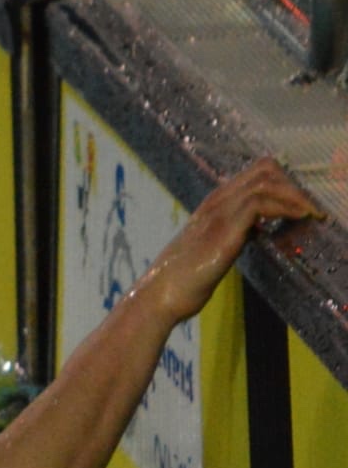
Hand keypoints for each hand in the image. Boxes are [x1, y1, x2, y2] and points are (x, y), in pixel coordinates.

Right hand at [136, 157, 321, 323]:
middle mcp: (215, 203)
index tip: (296, 204)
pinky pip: (262, 202)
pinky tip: (297, 219)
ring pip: (267, 180)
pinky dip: (286, 207)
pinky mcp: (224, 229)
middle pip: (264, 169)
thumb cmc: (181, 283)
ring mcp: (219, 214)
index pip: (253, 176)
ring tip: (309, 213)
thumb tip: (254, 230)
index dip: (281, 184)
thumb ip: (232, 234)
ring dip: (295, 195)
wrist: (158, 297)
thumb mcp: (212, 251)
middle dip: (292, 185)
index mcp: (211, 206)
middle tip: (306, 208)